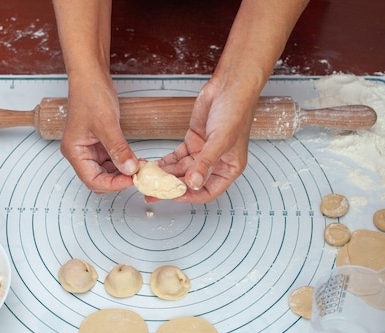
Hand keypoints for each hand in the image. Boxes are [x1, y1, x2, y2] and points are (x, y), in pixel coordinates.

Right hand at [59, 74, 138, 193]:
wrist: (91, 76)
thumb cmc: (90, 94)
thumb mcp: (106, 124)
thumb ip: (118, 149)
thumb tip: (130, 169)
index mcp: (74, 151)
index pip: (92, 180)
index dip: (112, 184)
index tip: (131, 180)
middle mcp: (80, 153)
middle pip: (99, 179)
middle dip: (118, 179)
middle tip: (138, 176)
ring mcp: (90, 149)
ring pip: (107, 171)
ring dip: (123, 172)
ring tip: (139, 167)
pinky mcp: (100, 144)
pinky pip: (112, 160)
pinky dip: (124, 162)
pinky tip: (135, 160)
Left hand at [158, 78, 255, 202]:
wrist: (230, 85)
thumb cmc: (236, 110)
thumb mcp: (221, 140)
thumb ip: (206, 163)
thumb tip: (194, 183)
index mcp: (229, 168)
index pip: (207, 192)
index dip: (190, 196)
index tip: (172, 195)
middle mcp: (216, 163)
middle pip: (191, 183)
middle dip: (171, 187)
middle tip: (152, 192)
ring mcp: (203, 153)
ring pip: (181, 171)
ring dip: (166, 175)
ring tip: (148, 179)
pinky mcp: (193, 142)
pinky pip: (177, 157)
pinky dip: (166, 162)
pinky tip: (154, 166)